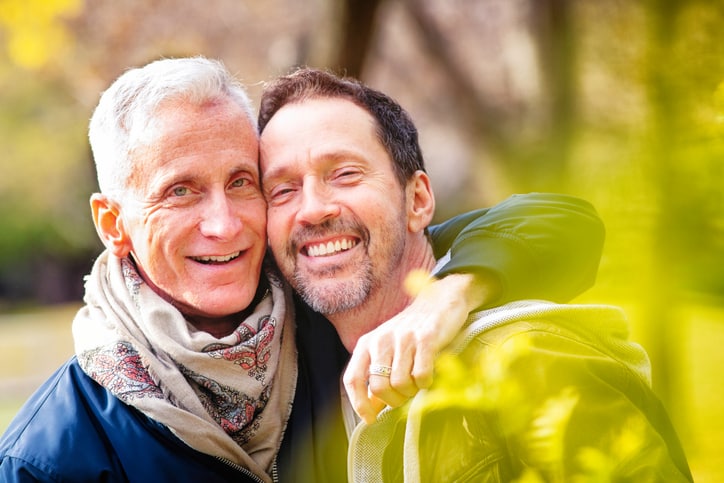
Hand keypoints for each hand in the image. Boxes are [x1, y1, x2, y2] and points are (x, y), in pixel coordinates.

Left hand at [343, 272, 492, 423]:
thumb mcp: (387, 351)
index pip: (353, 379)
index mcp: (367, 343)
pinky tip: (429, 375)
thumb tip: (370, 411)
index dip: (359, 404)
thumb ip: (377, 379)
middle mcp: (381, 339)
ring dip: (412, 391)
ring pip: (400, 384)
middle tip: (405, 395)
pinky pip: (421, 376)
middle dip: (394, 400)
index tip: (370, 419)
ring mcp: (403, 338)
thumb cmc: (411, 332)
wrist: (438, 301)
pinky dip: (426, 383)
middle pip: (379, 388)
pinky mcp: (426, 338)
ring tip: (417, 382)